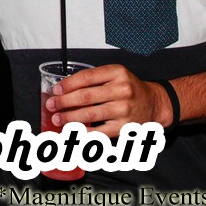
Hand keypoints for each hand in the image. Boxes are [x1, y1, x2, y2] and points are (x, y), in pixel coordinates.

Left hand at [44, 64, 173, 136]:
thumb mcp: (116, 75)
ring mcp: (123, 109)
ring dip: (69, 118)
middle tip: (51, 105)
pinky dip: (83, 133)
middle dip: (64, 102)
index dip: (68, 84)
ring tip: (57, 119)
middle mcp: (122, 90)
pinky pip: (98, 132)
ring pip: (89, 115)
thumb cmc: (130, 88)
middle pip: (85, 96)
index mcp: (117, 73)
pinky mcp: (124, 127)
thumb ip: (94, 80)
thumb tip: (65, 90)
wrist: (154, 103)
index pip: (86, 77)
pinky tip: (73, 132)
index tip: (56, 90)